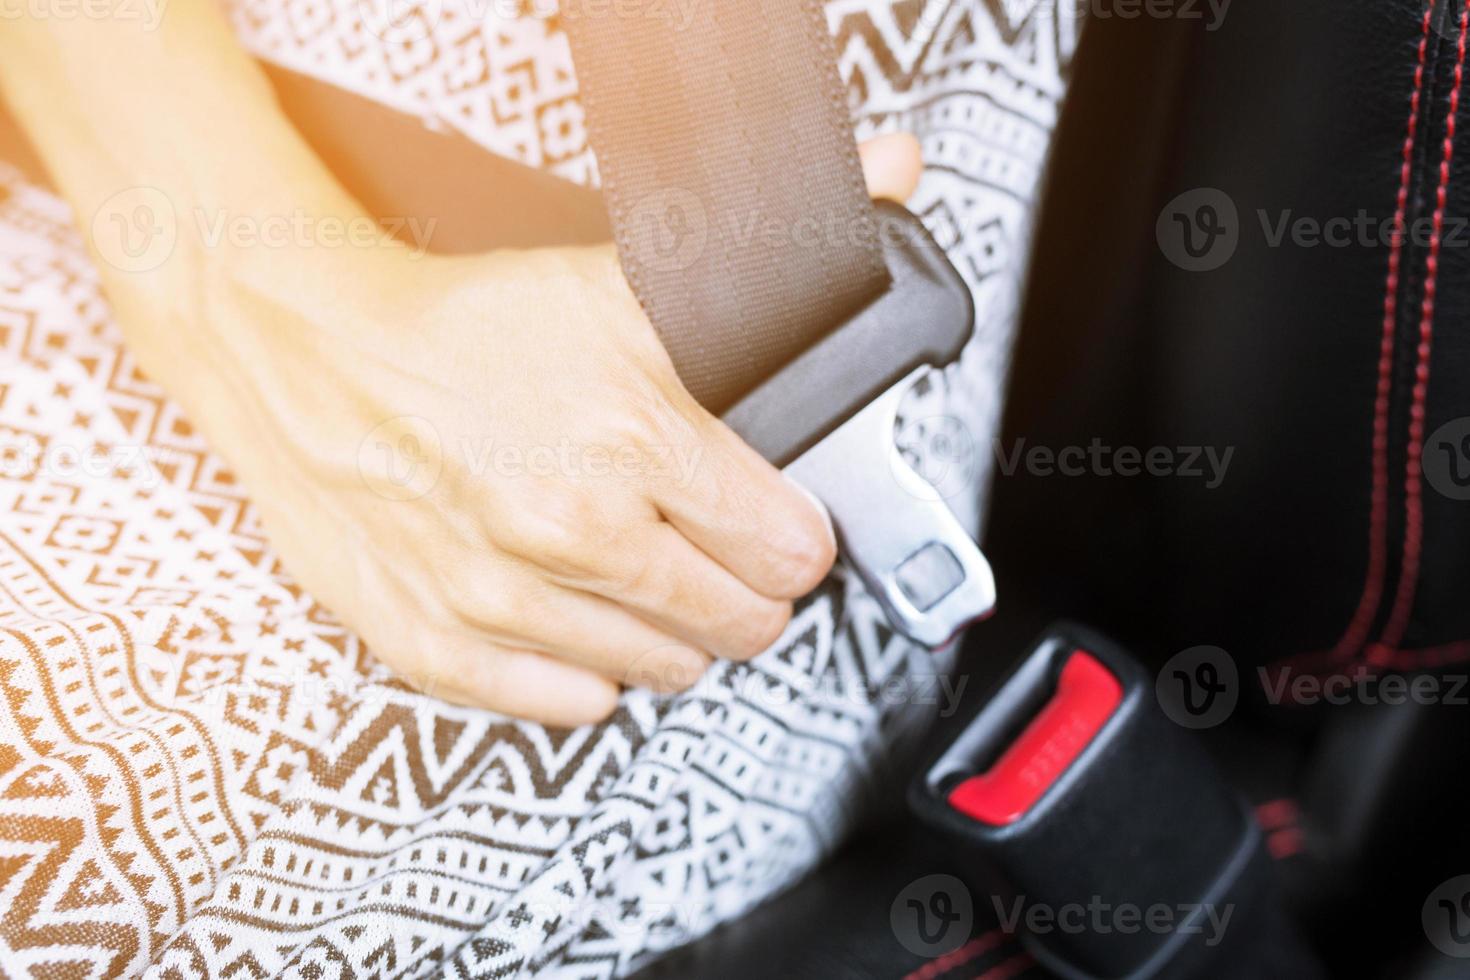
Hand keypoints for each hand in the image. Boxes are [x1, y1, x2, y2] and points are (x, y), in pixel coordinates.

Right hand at [147, 135, 923, 726]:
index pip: (791, 550)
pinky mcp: (440, 645)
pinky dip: (586, 671)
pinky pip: (566, 705)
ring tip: (645, 576)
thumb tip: (902, 169)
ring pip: (662, 671)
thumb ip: (774, 252)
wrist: (310, 353)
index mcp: (637, 441)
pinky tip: (578, 617)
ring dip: (673, 632)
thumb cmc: (462, 325)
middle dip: (746, 590)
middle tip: (717, 553)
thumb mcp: (623, 279)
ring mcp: (504, 599)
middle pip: (740, 623)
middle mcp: (576, 530)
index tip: (778, 524)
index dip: (795, 536)